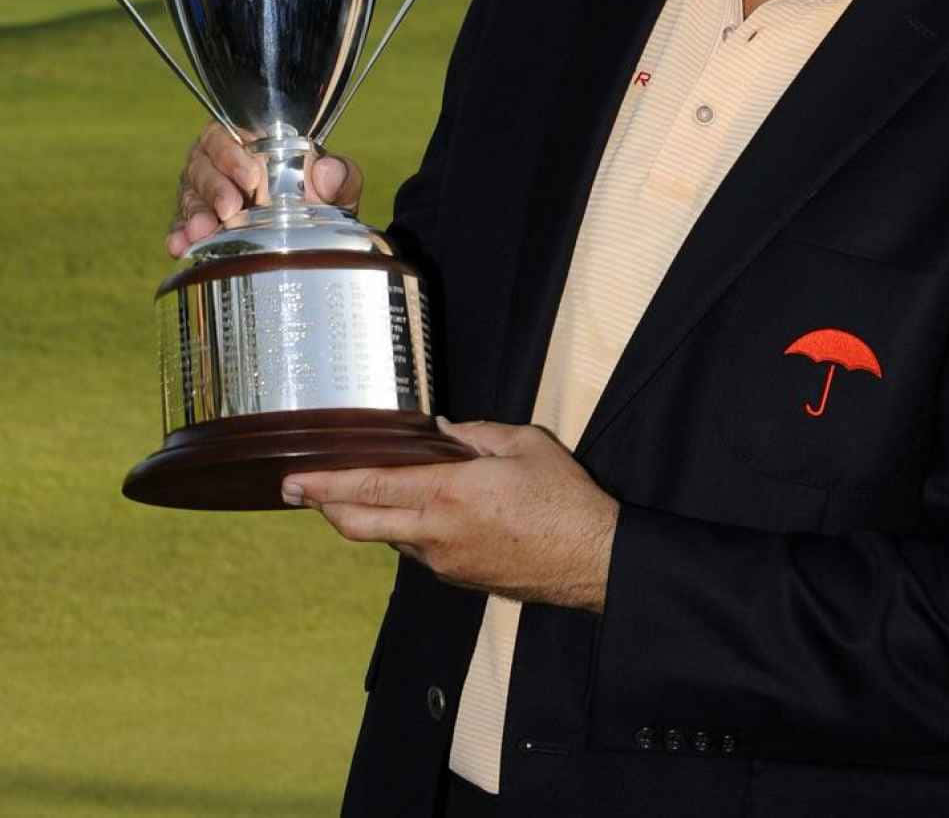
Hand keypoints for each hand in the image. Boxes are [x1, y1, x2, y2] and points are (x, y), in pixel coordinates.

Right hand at [166, 121, 363, 256]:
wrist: (317, 235)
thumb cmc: (323, 198)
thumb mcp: (338, 186)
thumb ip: (341, 175)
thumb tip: (326, 172)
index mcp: (250, 143)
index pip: (226, 134)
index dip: (232, 153)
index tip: (251, 177)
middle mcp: (221, 163)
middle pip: (202, 165)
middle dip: (215, 186)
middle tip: (230, 209)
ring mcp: (206, 193)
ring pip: (190, 194)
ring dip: (195, 213)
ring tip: (203, 231)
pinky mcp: (198, 221)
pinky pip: (181, 225)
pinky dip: (180, 234)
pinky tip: (180, 246)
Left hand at [281, 420, 618, 613]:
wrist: (593, 561)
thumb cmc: (564, 499)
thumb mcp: (524, 444)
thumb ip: (476, 434)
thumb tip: (443, 431)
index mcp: (448, 495)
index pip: (370, 488)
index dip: (325, 485)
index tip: (293, 479)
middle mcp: (435, 534)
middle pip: (358, 524)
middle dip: (321, 506)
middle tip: (295, 490)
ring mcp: (444, 562)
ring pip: (386, 538)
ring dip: (364, 517)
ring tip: (356, 491)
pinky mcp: (458, 578)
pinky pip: (416, 550)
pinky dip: (402, 528)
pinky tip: (413, 510)